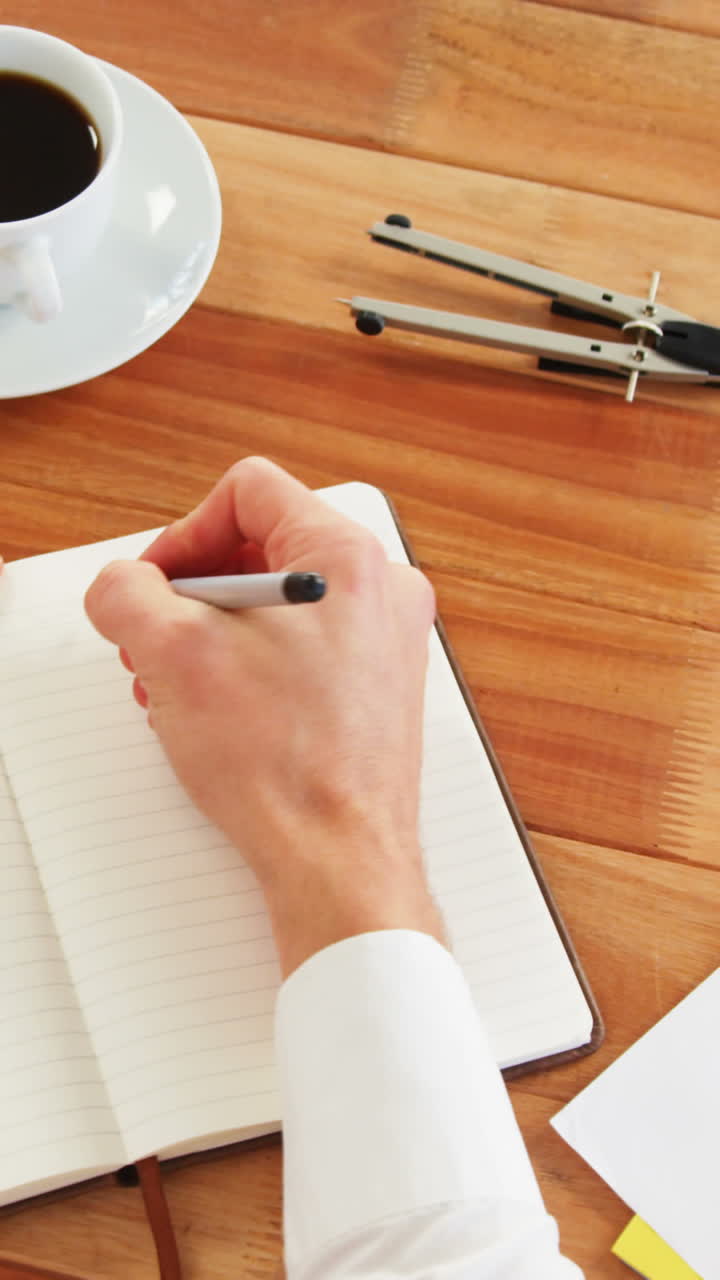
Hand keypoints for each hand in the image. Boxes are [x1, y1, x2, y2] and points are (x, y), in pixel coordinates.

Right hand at [85, 457, 443, 973]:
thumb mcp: (175, 658)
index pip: (248, 491)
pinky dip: (254, 665)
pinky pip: (304, 646)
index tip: (159, 587)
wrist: (340, 858)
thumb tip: (124, 588)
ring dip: (217, 634)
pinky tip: (222, 712)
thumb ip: (127, 595)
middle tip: (160, 640)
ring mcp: (386, 639)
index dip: (183, 532)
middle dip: (194, 593)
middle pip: (263, 545)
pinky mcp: (379, 684)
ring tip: (183, 685)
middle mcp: (380, 589)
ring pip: (280, 602)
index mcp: (345, 558)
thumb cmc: (288, 768)